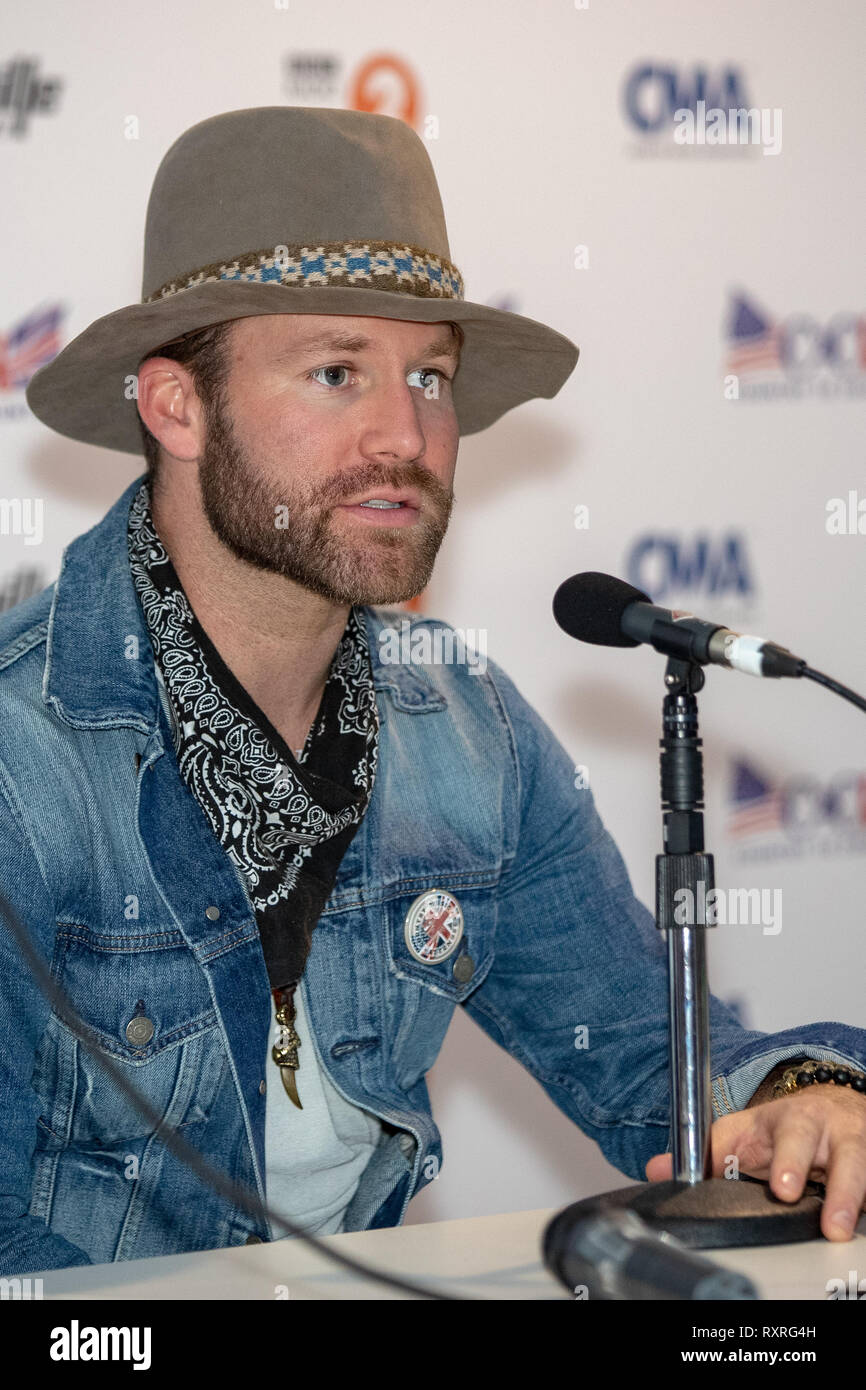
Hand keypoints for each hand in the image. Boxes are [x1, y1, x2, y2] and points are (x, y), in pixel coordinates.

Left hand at [645, 1084, 865, 1240]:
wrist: (829, 1107)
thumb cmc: (781, 1128)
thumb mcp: (742, 1133)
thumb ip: (704, 1151)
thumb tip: (656, 1170)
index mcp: (791, 1119)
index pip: (790, 1134)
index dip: (788, 1161)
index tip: (782, 1189)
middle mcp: (828, 1130)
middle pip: (838, 1152)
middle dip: (834, 1185)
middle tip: (827, 1220)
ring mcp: (855, 1147)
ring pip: (862, 1167)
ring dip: (854, 1199)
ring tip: (841, 1230)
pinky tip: (860, 1220)